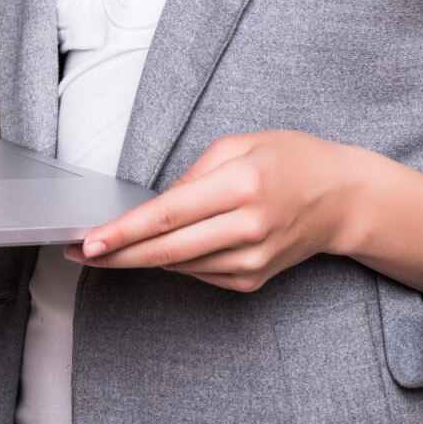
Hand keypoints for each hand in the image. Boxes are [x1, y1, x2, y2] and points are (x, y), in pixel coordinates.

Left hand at [61, 130, 364, 292]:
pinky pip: (199, 274)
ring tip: (110, 247)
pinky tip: (163, 249)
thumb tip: (154, 208)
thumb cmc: (292, 160)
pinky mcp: (254, 279)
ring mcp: (253, 259)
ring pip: (179, 266)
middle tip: (79, 253)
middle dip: (117, 255)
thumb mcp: (240, 144)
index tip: (90, 240)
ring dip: (140, 259)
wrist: (343, 199)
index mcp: (243, 184)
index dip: (125, 232)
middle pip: (167, 251)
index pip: (169, 215)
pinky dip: (175, 262)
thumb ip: (193, 175)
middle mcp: (249, 227)